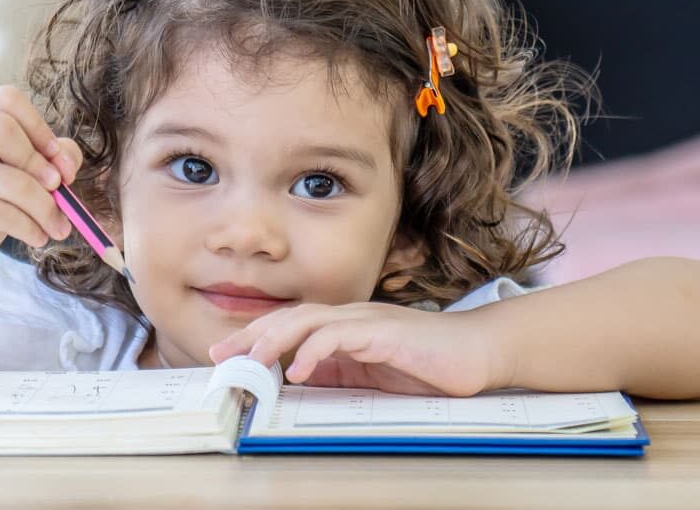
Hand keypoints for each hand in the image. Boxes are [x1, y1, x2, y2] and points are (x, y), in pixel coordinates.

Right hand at [0, 85, 82, 276]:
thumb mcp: (25, 170)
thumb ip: (54, 155)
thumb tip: (66, 163)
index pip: (7, 99)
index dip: (39, 126)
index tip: (56, 157)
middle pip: (3, 130)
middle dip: (39, 163)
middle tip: (57, 188)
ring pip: (11, 180)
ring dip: (45, 207)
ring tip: (57, 226)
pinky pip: (3, 213)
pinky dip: (30, 228)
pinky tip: (38, 237)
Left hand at [209, 302, 498, 396]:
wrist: (479, 353)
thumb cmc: (429, 365)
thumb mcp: (372, 376)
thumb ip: (338, 374)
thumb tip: (297, 382)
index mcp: (345, 327)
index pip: (290, 326)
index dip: (255, 338)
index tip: (226, 355)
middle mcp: (350, 318)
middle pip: (289, 317)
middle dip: (250, 335)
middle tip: (220, 355)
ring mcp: (367, 321)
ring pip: (308, 321)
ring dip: (274, 339)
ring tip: (250, 360)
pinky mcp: (385, 331)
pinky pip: (341, 336)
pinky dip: (316, 350)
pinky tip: (300, 369)